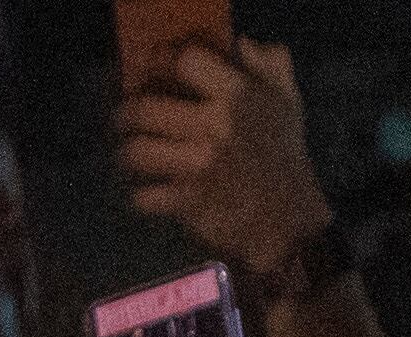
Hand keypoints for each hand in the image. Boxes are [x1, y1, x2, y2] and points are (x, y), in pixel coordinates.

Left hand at [113, 39, 331, 279]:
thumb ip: (270, 64)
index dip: (163, 60)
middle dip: (125, 113)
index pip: (185, 61)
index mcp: (237, 95)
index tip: (153, 67)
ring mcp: (197, 165)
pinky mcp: (188, 201)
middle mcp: (214, 125)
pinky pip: (144, 196)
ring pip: (136, 151)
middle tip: (122, 117)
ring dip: (125, 154)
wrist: (288, 220)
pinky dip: (140, 196)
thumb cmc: (283, 155)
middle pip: (145, 108)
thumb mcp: (287, 101)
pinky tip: (144, 191)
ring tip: (126, 153)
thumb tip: (241, 42)